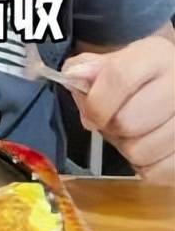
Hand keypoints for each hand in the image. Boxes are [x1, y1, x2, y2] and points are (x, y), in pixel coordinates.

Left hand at [64, 36, 174, 182]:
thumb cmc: (144, 73)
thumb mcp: (118, 59)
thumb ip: (89, 67)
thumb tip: (74, 78)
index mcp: (156, 57)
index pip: (119, 78)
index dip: (96, 101)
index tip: (90, 113)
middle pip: (127, 122)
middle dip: (110, 127)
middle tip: (113, 121)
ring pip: (140, 152)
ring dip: (126, 148)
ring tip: (132, 133)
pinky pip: (156, 173)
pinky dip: (145, 167)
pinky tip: (148, 147)